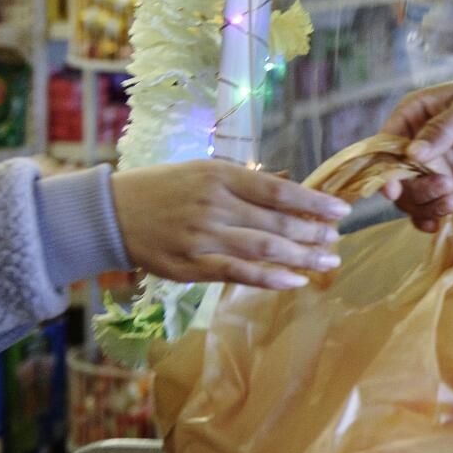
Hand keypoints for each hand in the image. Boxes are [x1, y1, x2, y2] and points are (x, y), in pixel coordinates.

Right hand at [111, 160, 350, 290]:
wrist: (111, 214)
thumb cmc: (164, 188)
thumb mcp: (204, 171)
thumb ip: (245, 182)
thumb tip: (291, 187)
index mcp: (219, 176)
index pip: (278, 191)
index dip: (313, 202)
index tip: (341, 210)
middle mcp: (213, 205)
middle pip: (276, 221)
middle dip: (313, 232)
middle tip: (337, 239)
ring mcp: (202, 237)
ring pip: (262, 248)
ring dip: (301, 257)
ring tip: (328, 261)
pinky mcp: (190, 266)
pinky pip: (237, 273)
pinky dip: (269, 278)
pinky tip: (294, 281)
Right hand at [379, 75, 452, 231]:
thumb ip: (443, 129)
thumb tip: (411, 153)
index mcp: (413, 112)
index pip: (384, 144)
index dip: (383, 168)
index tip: (393, 188)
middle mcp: (415, 140)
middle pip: (394, 175)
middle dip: (413, 189)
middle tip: (444, 188)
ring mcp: (431, 163)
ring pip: (410, 193)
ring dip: (425, 204)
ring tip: (452, 202)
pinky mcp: (447, 180)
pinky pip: (428, 203)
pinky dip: (429, 215)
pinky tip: (439, 221)